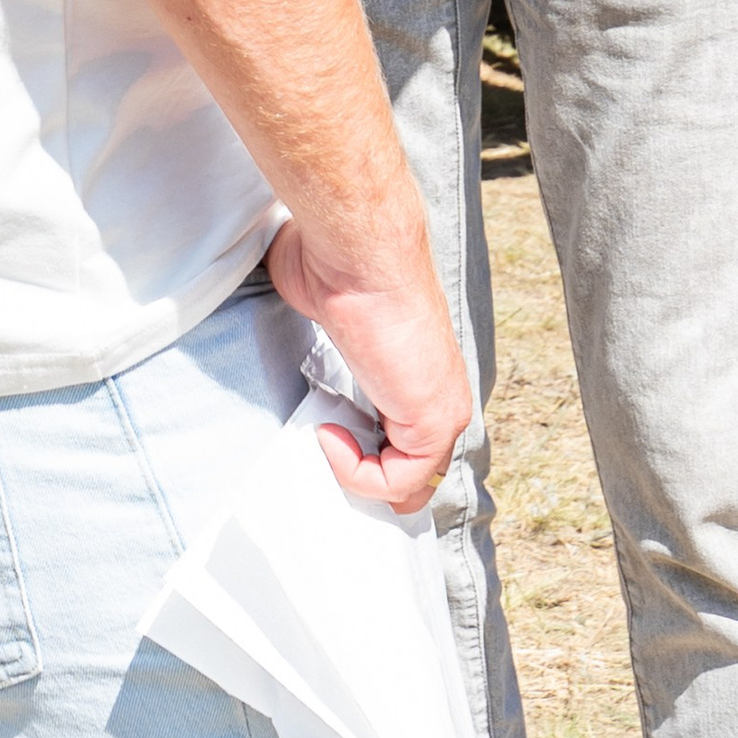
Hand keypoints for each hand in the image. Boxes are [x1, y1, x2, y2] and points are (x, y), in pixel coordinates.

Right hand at [266, 216, 469, 517]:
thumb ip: (321, 334)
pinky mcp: (435, 424)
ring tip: (324, 435)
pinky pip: (398, 483)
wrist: (357, 252)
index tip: (324, 435)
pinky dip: (356, 473)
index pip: (408, 444)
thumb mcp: (325, 306)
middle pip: (415, 476)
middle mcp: (439, 394)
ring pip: (409, 486)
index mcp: (418, 371)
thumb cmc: (335, 263)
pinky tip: (329, 432)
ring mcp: (444, 412)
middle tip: (324, 451)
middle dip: (366, 478)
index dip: (367, 457)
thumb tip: (293, 321)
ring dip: (356, 476)